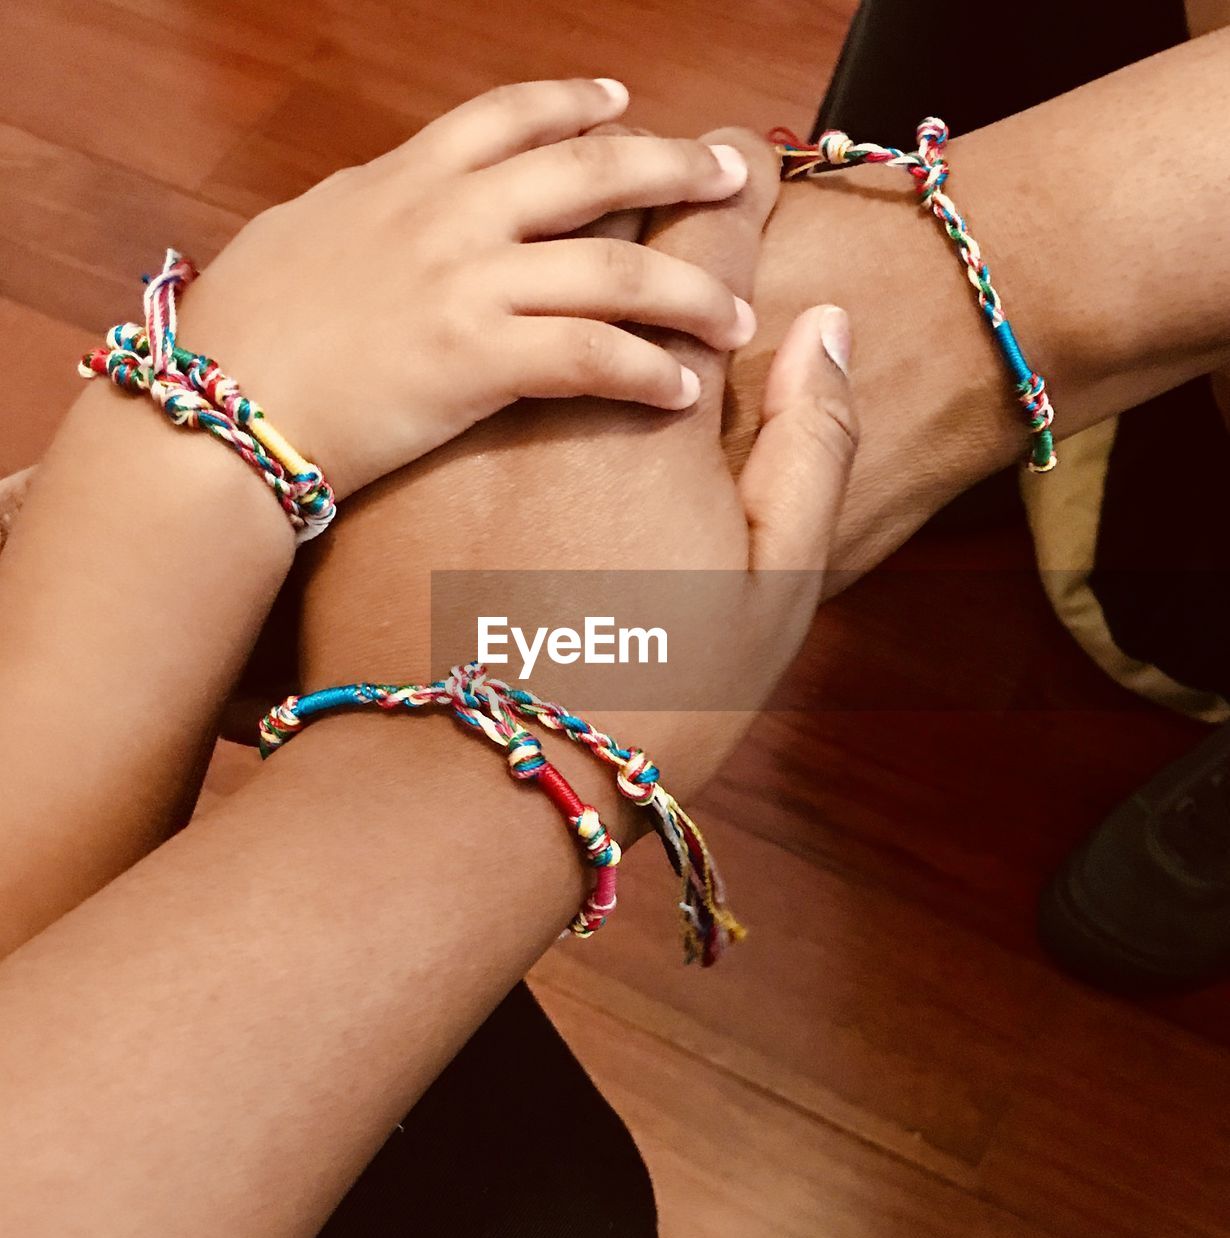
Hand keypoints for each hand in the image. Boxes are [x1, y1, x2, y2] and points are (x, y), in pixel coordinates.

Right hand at [173, 79, 755, 498]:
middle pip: (591, 173)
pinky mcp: (476, 360)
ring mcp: (467, 284)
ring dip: (690, 293)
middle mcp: (448, 217)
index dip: (579, 104)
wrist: (218, 407)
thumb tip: (385, 198)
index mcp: (404, 180)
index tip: (627, 103)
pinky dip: (646, 370)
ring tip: (736, 318)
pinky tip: (682, 389)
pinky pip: (590, 356)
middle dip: (674, 170)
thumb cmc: (243, 332)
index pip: (510, 115)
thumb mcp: (301, 235)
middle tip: (729, 180)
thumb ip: (363, 210)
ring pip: (614, 271)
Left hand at [295, 128, 857, 800]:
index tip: (744, 170)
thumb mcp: (775, 592)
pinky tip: (490, 367)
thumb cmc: (646, 699)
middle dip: (644, 199)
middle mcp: (547, 383)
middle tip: (668, 190)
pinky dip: (478, 341)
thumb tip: (823, 326)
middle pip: (597, 236)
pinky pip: (446, 365)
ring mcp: (456, 418)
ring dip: (553, 260)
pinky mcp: (391, 461)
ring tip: (580, 262)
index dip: (735, 188)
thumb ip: (813, 444)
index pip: (706, 240)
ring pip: (510, 287)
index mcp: (657, 405)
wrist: (471, 785)